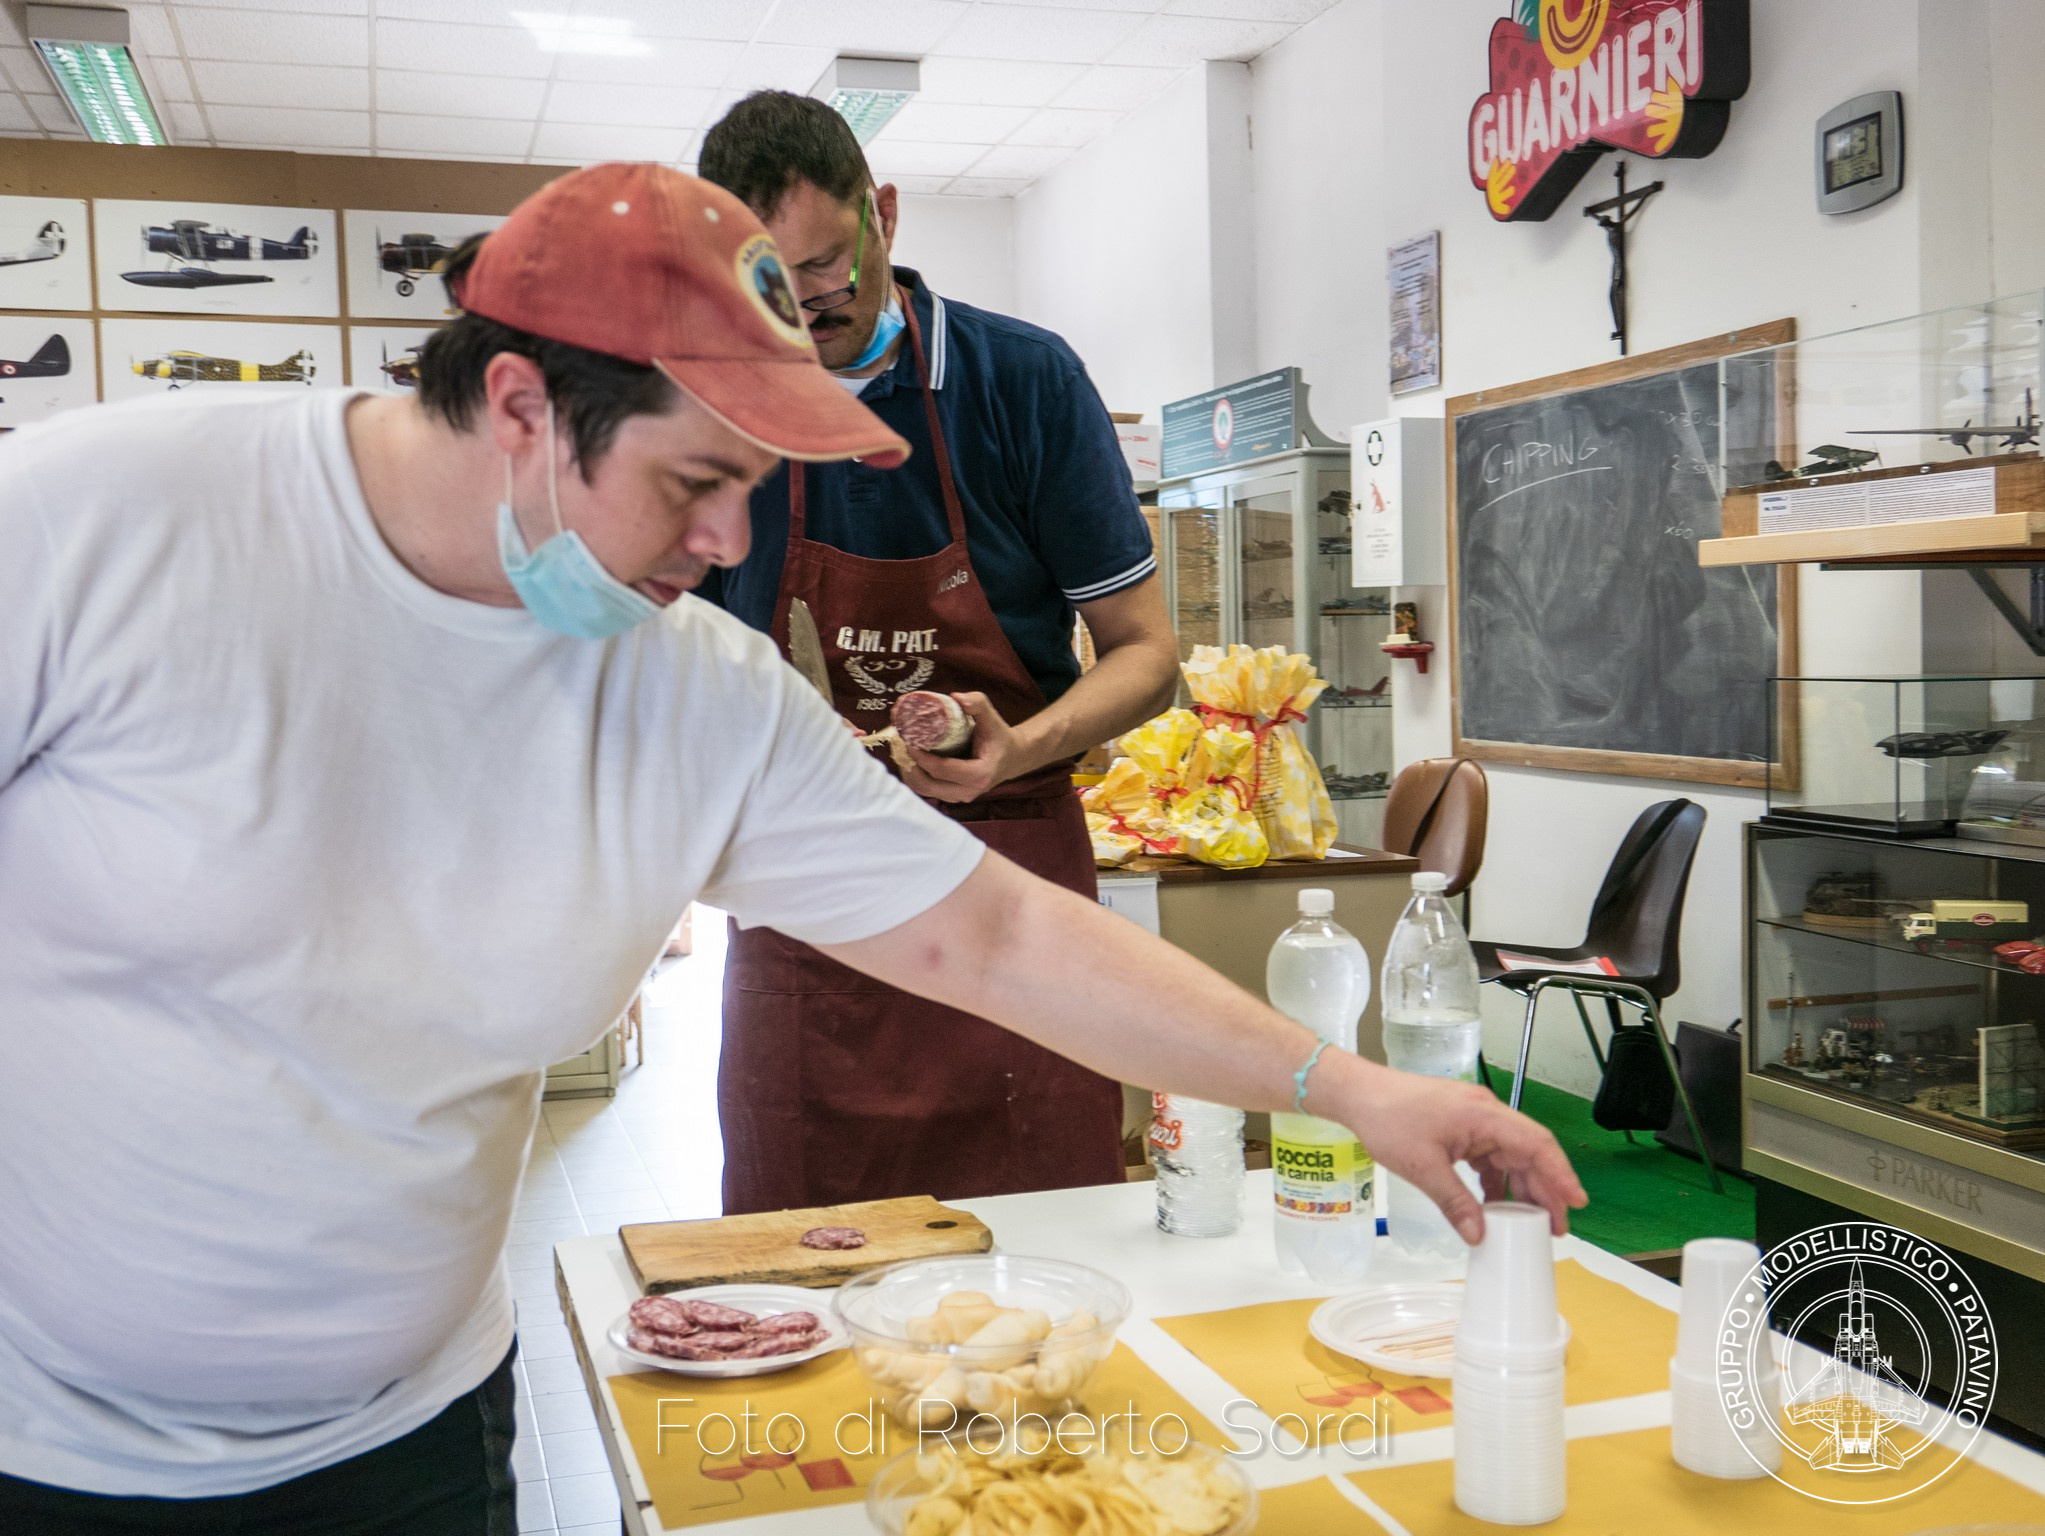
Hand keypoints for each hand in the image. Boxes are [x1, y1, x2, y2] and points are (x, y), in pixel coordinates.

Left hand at [902, 691, 1022, 802]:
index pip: (942, 770)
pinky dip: (916, 777)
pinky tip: (911, 761)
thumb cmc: (999, 736)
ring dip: (910, 773)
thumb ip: (977, 703)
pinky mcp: (953, 797)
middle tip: (902, 745)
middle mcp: (969, 791)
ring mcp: (960, 797)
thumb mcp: (992, 718)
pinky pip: (928, 791)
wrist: (1012, 757)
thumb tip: (955, 697)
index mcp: (979, 774)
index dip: (922, 757)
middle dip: (910, 766)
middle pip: (928, 785)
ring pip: (925, 791)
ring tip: (903, 752)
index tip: (909, 741)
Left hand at [1330, 1059, 1585, 1245]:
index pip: (1537, 1144)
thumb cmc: (1388, 1120)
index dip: (1560, 1174)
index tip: (1575, 1202)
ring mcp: (1473, 1119)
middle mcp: (1486, 1114)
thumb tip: (1480, 1236)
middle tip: (1556, 1227)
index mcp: (1485, 1116)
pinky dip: (1496, 1181)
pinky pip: (1489, 1156)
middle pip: (1529, 1152)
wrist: (1357, 1095)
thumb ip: (1456, 1204)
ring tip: (1531, 1222)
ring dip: (1522, 1187)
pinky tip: (1496, 1206)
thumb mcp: (1423, 1169)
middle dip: (1545, 1189)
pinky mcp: (1459, 1126)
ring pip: (1510, 1155)